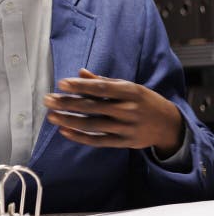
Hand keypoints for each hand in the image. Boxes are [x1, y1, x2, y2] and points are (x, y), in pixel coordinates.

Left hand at [43, 68, 184, 157]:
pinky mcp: (123, 142)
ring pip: (92, 125)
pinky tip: (64, 131)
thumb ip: (104, 81)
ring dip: (69, 120)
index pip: (101, 88)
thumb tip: (80, 72)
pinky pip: (98, 141)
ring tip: (51, 116)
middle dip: (68, 103)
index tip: (61, 84)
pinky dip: (80, 137)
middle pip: (93, 107)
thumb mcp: (129, 87)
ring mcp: (126, 128)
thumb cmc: (144, 101)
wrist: (169, 125)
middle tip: (47, 100)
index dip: (80, 86)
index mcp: (130, 91)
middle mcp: (128, 110)